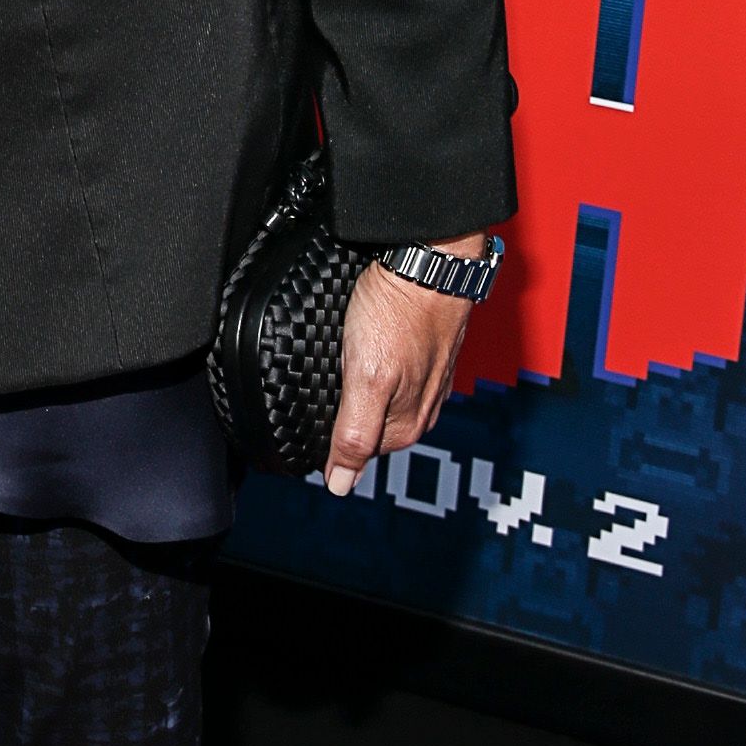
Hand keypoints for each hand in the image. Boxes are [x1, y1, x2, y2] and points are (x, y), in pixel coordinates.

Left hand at [323, 259, 472, 496]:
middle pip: (368, 423)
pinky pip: (393, 368)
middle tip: (330, 369)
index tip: (315, 401)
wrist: (430, 260)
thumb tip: (340, 485)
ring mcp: (429, 378)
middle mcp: (423, 406)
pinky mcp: (428, 350)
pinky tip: (367, 340)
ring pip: (381, 395)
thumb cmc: (399, 312)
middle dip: (345, 404)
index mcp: (408, 424)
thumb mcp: (366, 379)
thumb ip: (354, 435)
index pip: (356, 450)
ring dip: (360, 381)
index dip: (330, 429)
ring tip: (347, 352)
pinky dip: (374, 359)